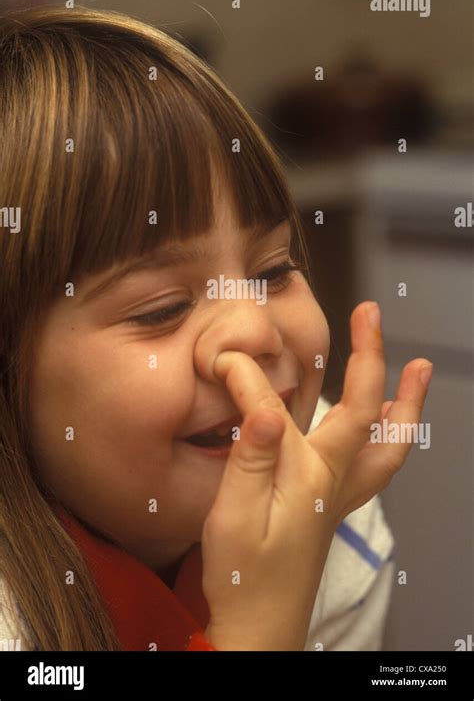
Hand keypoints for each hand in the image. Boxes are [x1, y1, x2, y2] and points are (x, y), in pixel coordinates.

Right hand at [201, 301, 432, 650]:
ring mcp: (336, 493)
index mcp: (309, 475)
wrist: (261, 627)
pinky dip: (388, 434)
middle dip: (371, 357)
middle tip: (370, 317)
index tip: (223, 361)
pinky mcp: (329, 505)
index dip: (248, 378)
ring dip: (404, 401)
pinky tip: (383, 423)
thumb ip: (252, 456)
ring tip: (416, 369)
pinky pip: (374, 462)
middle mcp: (332, 479)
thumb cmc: (246, 576)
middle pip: (367, 411)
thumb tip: (264, 403)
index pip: (278, 408)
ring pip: (386, 441)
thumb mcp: (236, 515)